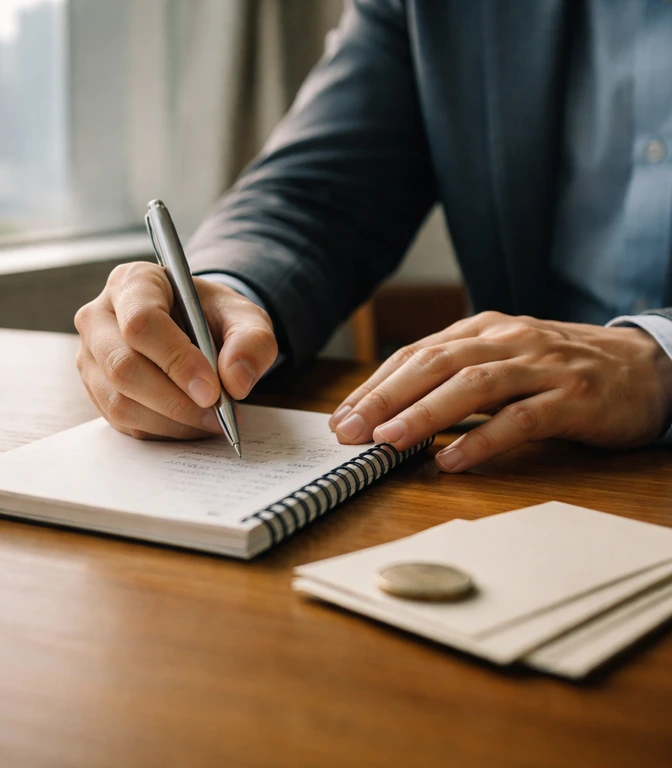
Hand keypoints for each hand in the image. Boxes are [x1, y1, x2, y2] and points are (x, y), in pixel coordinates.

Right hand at [75, 262, 277, 438]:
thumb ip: (252, 340)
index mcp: (132, 283)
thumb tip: (236, 381)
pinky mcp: (95, 390)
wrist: (192, 328)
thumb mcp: (243, 316)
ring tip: (211, 420)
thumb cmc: (210, 316)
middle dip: (175, 399)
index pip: (141, 323)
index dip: (176, 360)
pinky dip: (162, 431)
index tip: (212, 389)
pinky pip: (123, 422)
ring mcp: (91, 356)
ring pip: (120, 402)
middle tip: (217, 412)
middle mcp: (99, 317)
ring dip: (171, 421)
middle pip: (122, 367)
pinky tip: (191, 422)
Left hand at [329, 311, 671, 471]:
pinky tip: (450, 460)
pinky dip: (481, 440)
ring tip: (387, 442)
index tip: (342, 417)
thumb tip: (392, 411)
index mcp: (484, 330)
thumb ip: (456, 377)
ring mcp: (543, 366)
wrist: (650, 368)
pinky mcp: (574, 397)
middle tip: (349, 431)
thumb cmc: (563, 370)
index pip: (416, 354)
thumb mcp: (505, 361)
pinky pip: (520, 419)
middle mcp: (509, 340)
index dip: (375, 385)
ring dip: (423, 414)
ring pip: (472, 387)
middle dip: (384, 398)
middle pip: (434, 365)